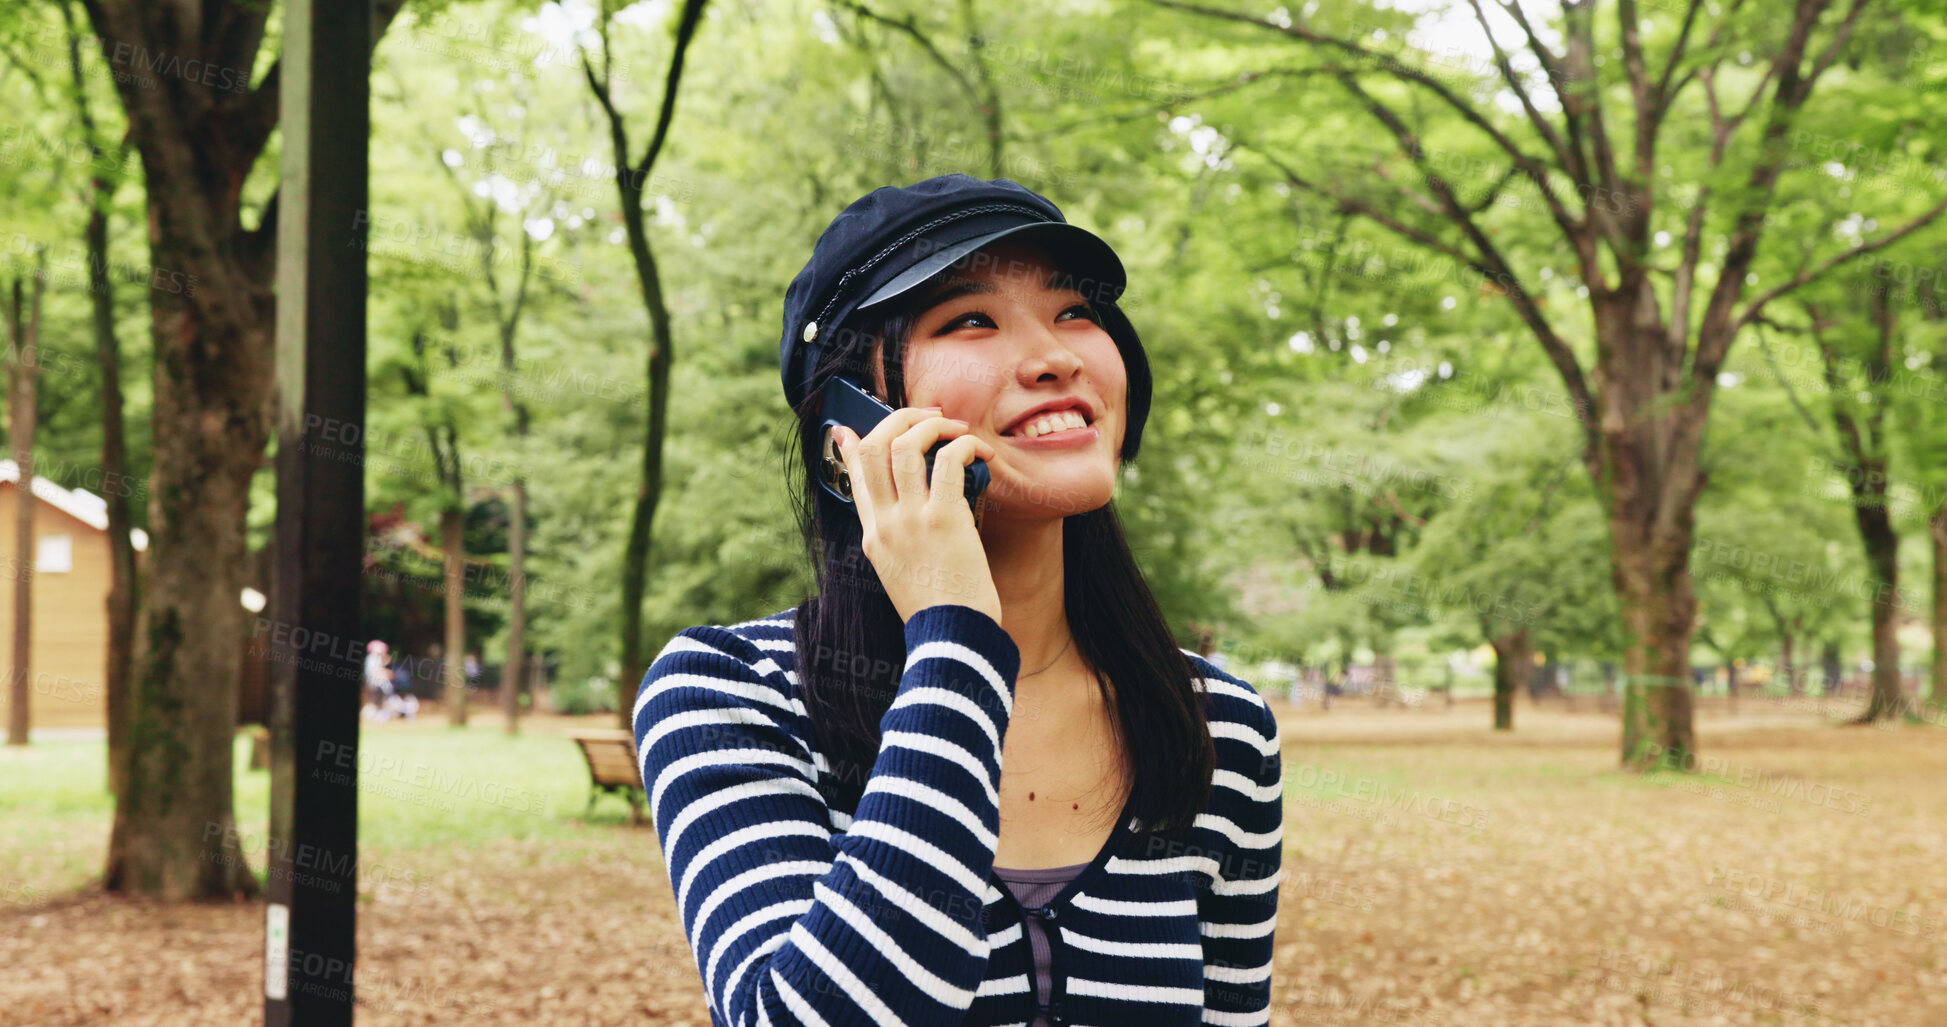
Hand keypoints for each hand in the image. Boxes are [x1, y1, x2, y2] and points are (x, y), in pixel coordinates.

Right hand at [832, 405, 1002, 625]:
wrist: (953, 639)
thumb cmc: (938, 609)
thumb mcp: (902, 572)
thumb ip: (899, 538)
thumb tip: (903, 510)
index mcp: (873, 536)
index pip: (854, 474)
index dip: (853, 441)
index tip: (853, 425)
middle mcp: (885, 524)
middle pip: (874, 447)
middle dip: (900, 418)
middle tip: (931, 418)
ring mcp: (910, 521)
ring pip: (906, 446)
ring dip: (934, 426)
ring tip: (957, 429)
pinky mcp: (944, 520)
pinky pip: (949, 462)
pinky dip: (965, 445)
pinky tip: (980, 451)